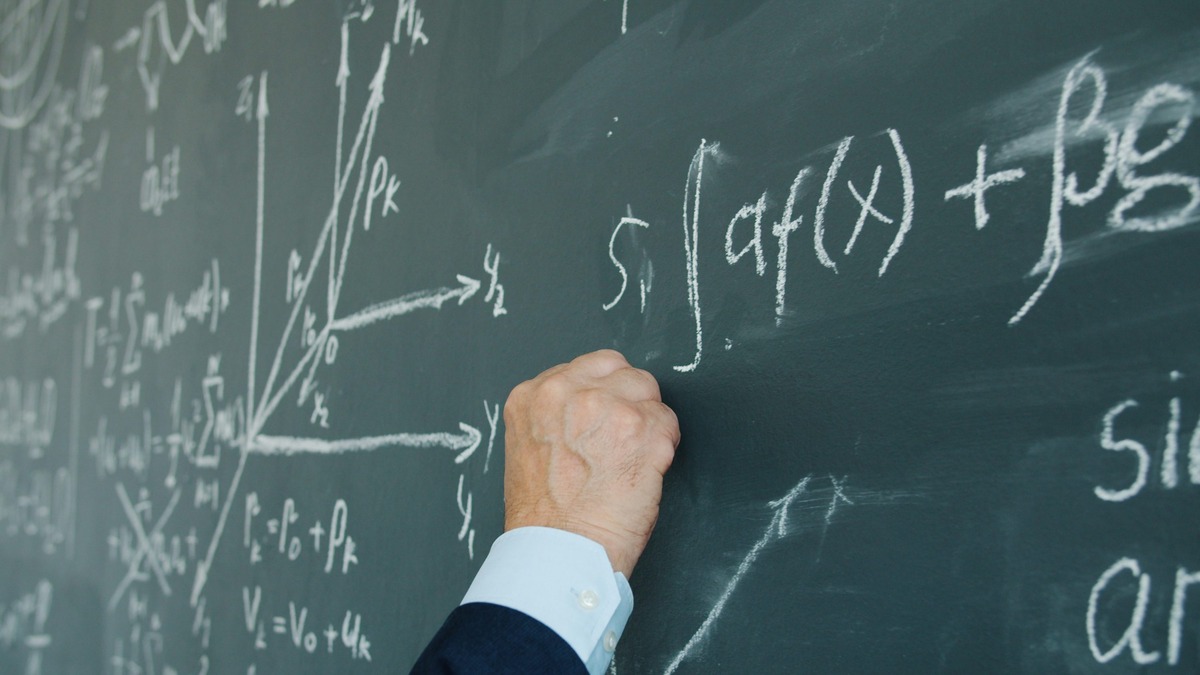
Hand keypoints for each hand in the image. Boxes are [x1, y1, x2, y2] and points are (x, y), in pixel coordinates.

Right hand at [502, 350, 679, 576]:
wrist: (559, 552)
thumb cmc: (544, 516)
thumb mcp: (528, 447)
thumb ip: (556, 414)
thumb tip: (591, 405)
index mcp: (533, 395)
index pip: (590, 366)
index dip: (605, 393)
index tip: (606, 418)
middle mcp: (569, 392)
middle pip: (623, 372)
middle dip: (628, 402)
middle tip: (621, 441)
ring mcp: (608, 408)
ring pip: (649, 394)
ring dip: (647, 425)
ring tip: (630, 460)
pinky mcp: (642, 430)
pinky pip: (668, 423)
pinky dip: (663, 449)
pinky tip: (643, 473)